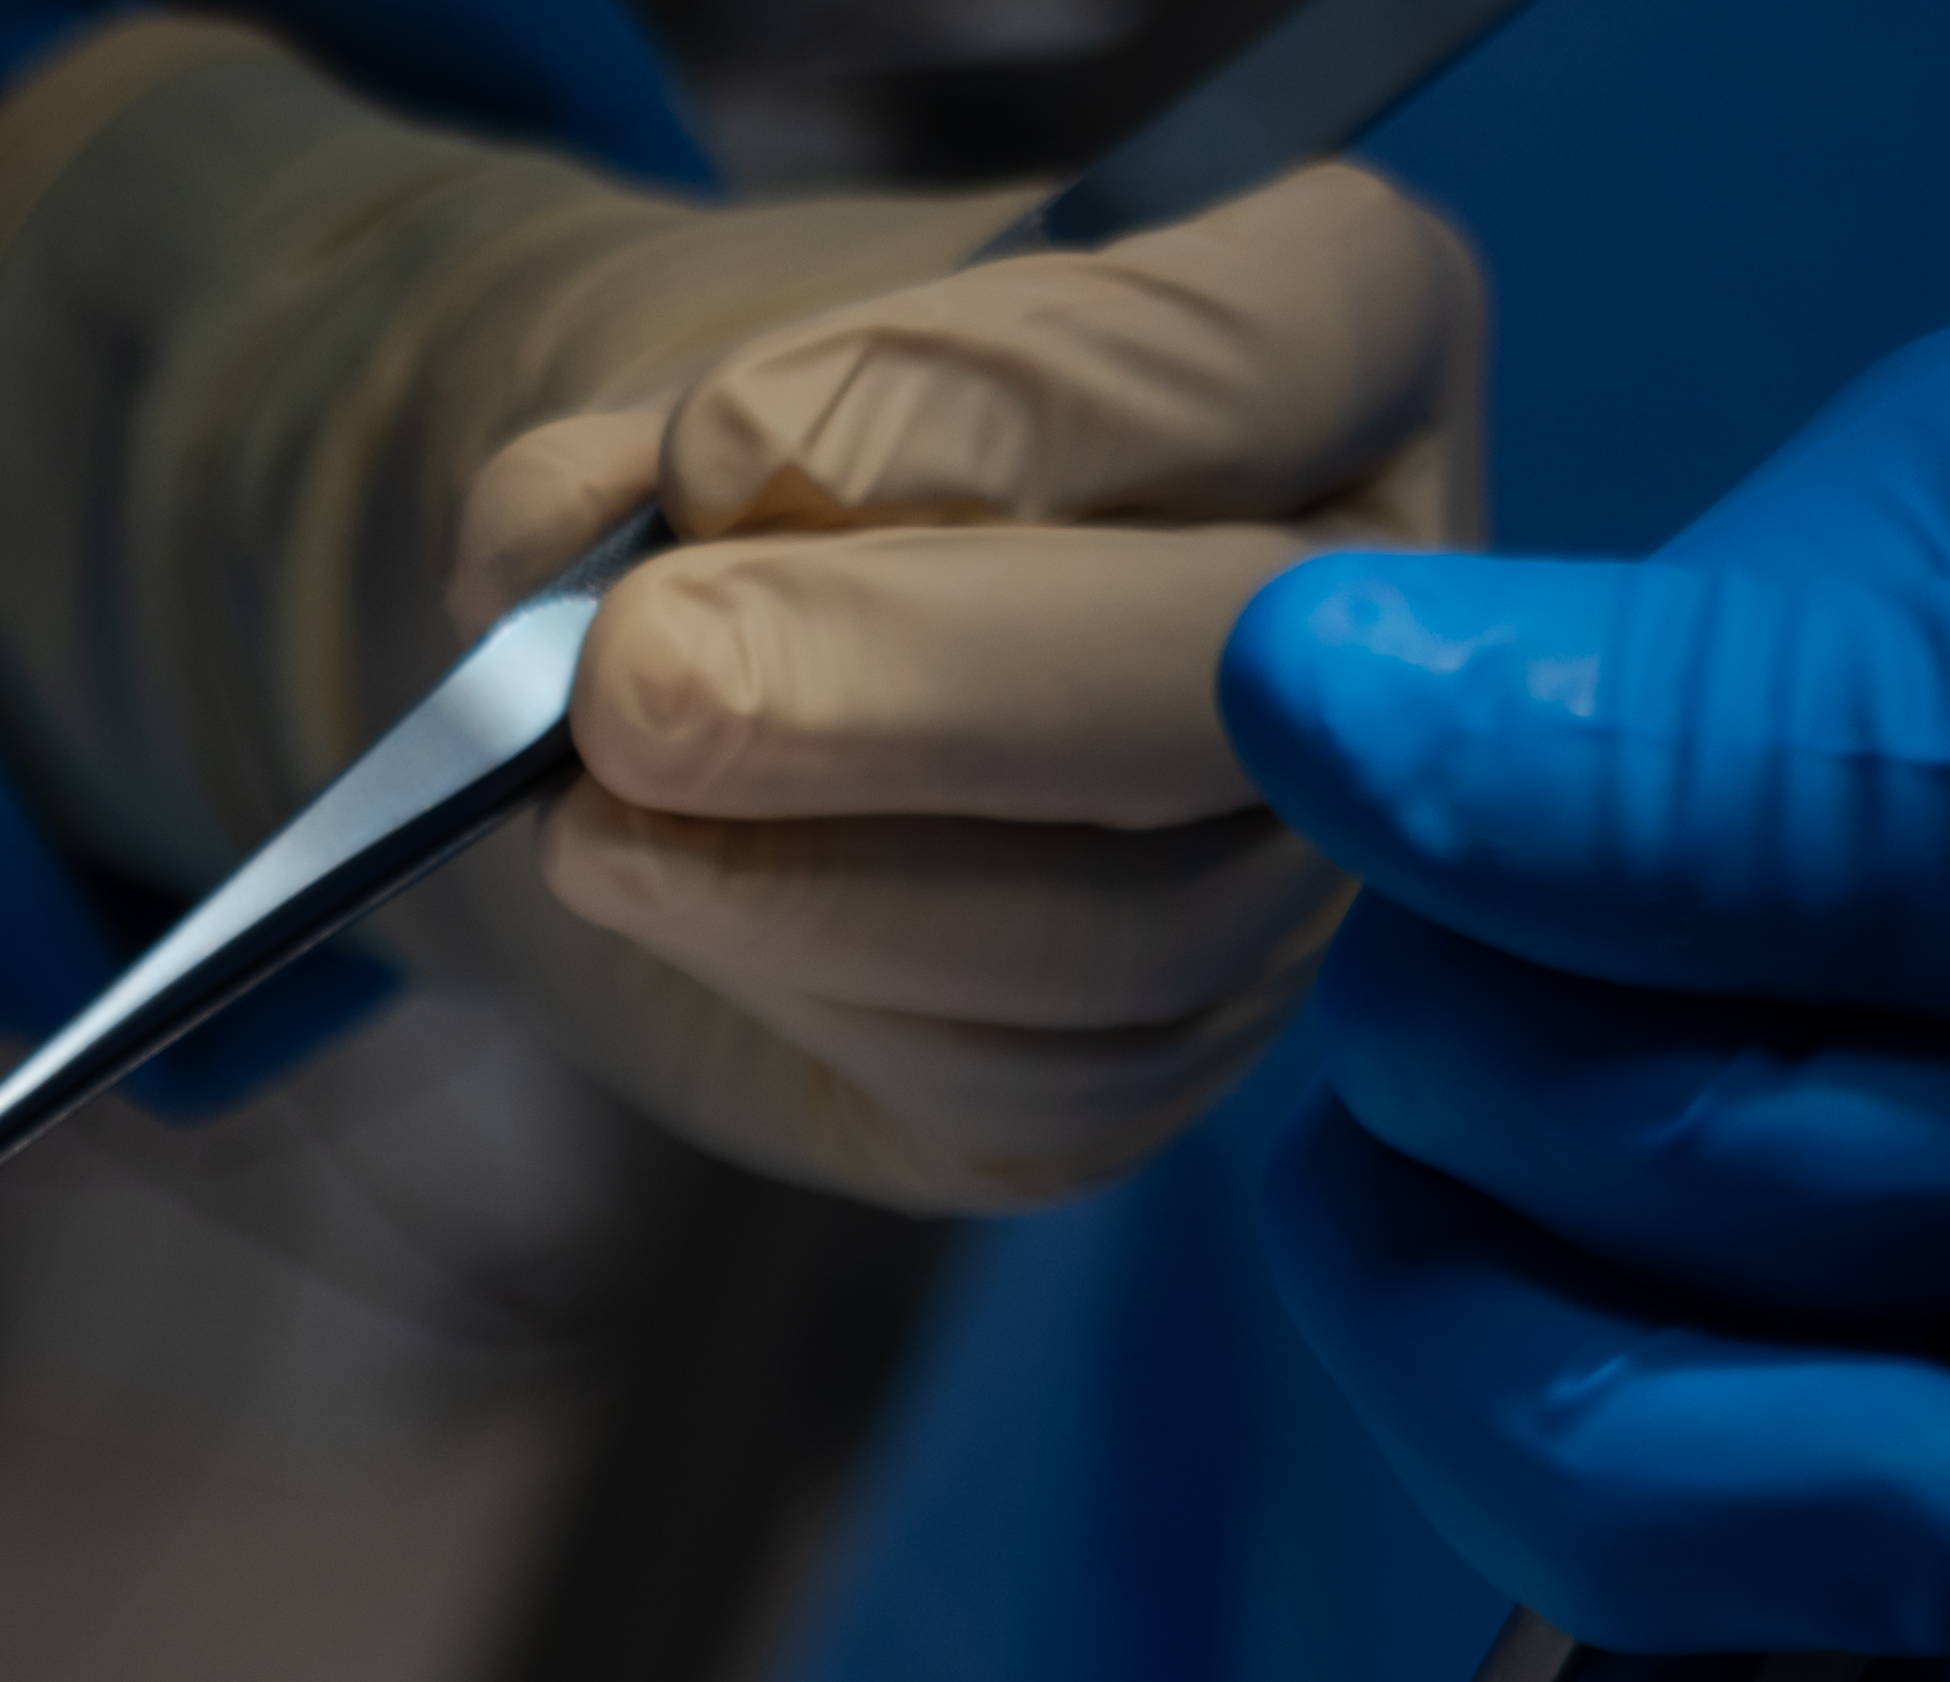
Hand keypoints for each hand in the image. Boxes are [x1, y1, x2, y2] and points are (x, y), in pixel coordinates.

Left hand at [447, 160, 1480, 1203]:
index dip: (1006, 400)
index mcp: (1341, 346)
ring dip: (816, 875)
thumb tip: (589, 555)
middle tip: (633, 680)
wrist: (647, 665)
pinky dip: (796, 983)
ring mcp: (1286, 875)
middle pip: (1231, 666)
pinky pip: (1016, 1079)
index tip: (713, 448)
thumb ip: (654, 434)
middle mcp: (1365, 625)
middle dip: (911, 683)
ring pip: (1129, 924)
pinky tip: (654, 894)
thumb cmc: (724, 455)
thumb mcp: (666, 358)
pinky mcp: (1143, 1072)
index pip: (1280, 334)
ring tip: (584, 800)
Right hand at [1206, 260, 1949, 1657]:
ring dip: (1738, 1614)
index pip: (1480, 920)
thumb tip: (1298, 686)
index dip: (1645, 1143)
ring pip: (1604, 1426)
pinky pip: (1834, 1618)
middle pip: (1470, 1198)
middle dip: (1678, 1398)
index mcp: (1939, 583)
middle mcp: (1909, 839)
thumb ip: (1837, 801)